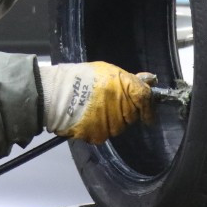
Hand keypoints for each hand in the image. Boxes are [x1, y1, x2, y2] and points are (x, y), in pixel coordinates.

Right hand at [38, 62, 153, 143]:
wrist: (56, 93)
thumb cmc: (81, 78)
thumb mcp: (108, 71)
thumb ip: (130, 79)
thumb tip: (150, 80)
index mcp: (125, 87)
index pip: (145, 98)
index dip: (149, 107)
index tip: (148, 114)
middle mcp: (121, 107)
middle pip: (132, 115)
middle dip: (125, 111)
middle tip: (108, 102)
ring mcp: (111, 123)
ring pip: (119, 126)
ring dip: (112, 120)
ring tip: (95, 109)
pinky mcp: (99, 135)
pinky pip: (104, 134)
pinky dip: (99, 128)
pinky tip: (89, 118)